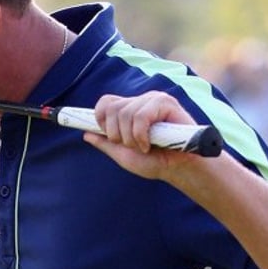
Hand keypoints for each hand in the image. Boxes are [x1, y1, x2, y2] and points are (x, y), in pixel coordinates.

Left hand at [82, 92, 203, 179]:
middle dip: (116, 133)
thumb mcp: (125, 155)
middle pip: (112, 108)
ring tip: (144, 147)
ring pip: (125, 114)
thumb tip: (86, 134)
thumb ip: (106, 144)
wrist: (181, 168)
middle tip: (131, 146)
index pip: (106, 102)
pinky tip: (150, 144)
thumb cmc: (156, 162)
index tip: (107, 134)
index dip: (100, 117)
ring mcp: (153, 100)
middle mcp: (140, 102)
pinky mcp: (166, 103)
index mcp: (130, 110)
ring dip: (130, 138)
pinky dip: (141, 135)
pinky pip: (141, 116)